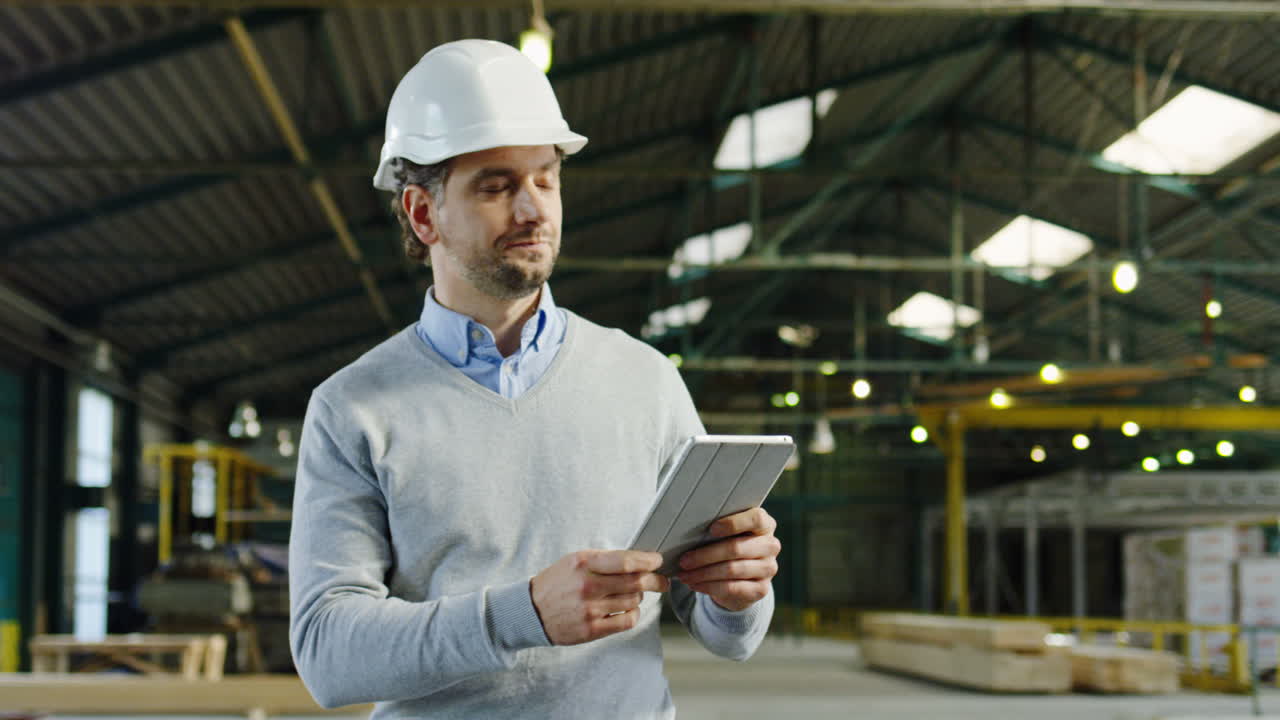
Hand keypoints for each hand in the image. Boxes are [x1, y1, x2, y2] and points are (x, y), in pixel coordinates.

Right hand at [530, 550, 669, 645]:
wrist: (531, 611)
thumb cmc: (558, 582)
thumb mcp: (575, 560)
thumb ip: (604, 559)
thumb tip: (638, 560)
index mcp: (584, 563)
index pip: (626, 561)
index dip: (648, 561)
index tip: (658, 561)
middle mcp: (588, 586)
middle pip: (636, 582)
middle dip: (655, 580)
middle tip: (662, 581)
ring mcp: (589, 609)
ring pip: (633, 601)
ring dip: (640, 596)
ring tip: (635, 594)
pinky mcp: (591, 630)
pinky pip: (626, 621)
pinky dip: (634, 613)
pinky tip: (629, 609)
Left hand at [676, 507, 779, 611]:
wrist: (742, 578)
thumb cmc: (728, 546)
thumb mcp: (726, 534)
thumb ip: (717, 529)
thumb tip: (688, 529)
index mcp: (765, 525)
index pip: (756, 519)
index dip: (734, 523)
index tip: (711, 529)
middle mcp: (770, 545)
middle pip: (737, 548)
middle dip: (706, 555)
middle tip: (684, 560)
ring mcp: (768, 568)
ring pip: (732, 570)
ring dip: (703, 573)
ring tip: (684, 575)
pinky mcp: (762, 589)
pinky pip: (732, 588)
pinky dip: (709, 587)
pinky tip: (695, 585)